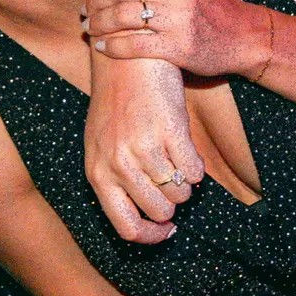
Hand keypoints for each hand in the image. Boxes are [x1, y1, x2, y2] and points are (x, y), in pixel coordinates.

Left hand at [85, 55, 206, 243]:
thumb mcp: (101, 146)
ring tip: (176, 160)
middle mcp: (118, 164)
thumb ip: (114, 179)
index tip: (166, 230)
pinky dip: (197, 166)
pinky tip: (186, 148)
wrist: (127, 58)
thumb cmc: (116, 103)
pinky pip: (196, 171)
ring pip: (180, 193)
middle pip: (159, 213)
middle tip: (171, 183)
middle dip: (172, 204)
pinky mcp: (170, 131)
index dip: (152, 236)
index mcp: (97, 172)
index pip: (127, 228)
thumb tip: (143, 219)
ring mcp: (144, 148)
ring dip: (185, 183)